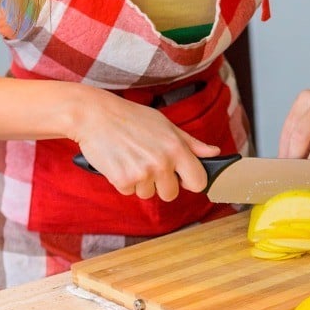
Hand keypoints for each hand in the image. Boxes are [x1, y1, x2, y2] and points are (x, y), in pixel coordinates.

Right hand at [72, 88, 219, 200]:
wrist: (95, 115)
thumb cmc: (131, 118)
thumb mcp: (165, 125)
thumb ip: (191, 143)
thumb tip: (215, 152)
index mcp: (176, 148)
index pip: (198, 182)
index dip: (190, 181)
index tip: (182, 177)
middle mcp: (162, 162)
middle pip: (171, 194)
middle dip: (161, 184)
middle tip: (148, 163)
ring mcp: (142, 173)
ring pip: (148, 194)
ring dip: (140, 182)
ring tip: (130, 158)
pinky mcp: (122, 181)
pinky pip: (129, 193)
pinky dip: (123, 182)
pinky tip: (119, 162)